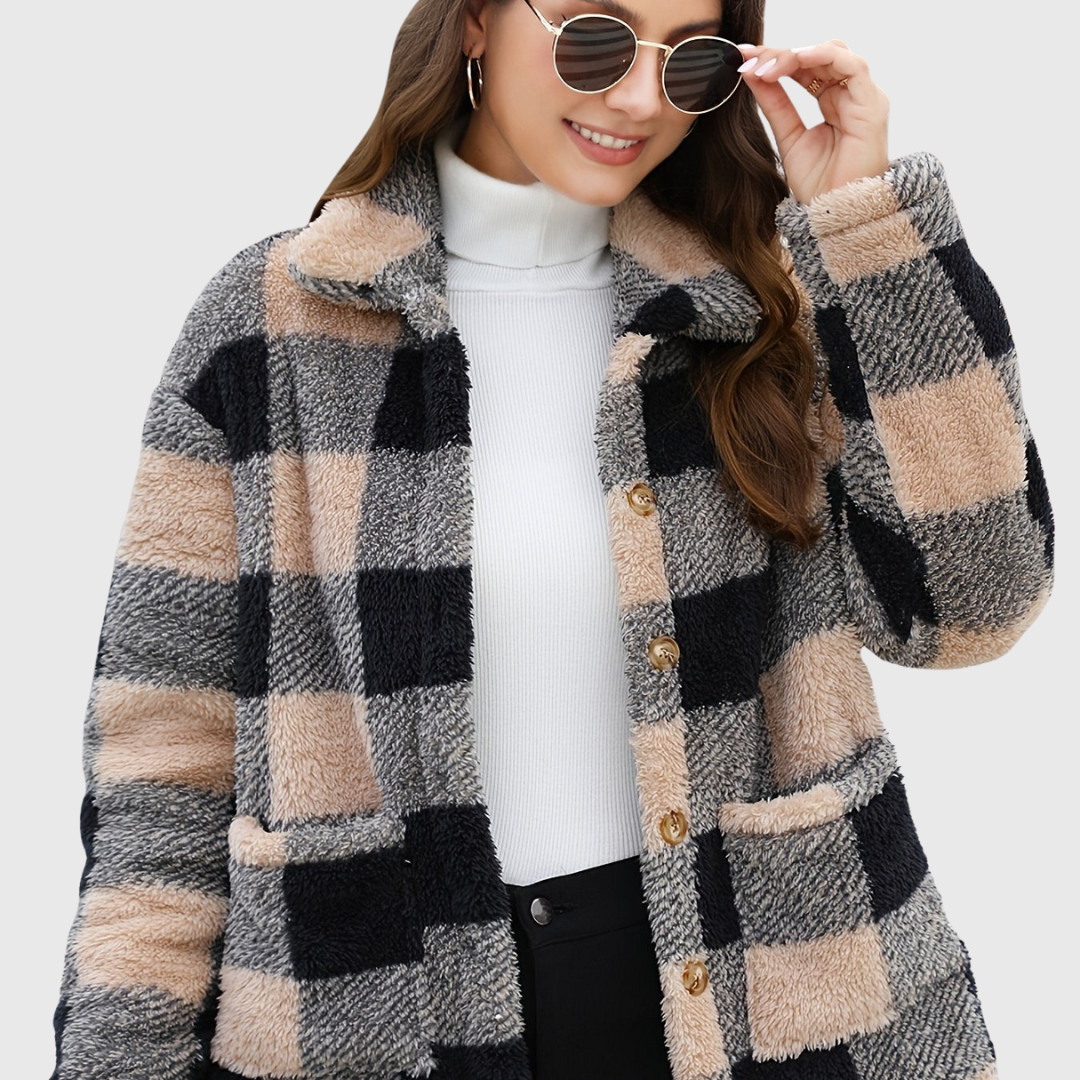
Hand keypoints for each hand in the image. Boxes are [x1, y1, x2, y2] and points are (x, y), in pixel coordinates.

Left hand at [735, 40, 889, 204]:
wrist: (834, 215)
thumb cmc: (819, 186)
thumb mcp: (788, 137)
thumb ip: (775, 103)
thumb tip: (753, 73)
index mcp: (833, 102)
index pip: (807, 67)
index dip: (776, 59)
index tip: (744, 61)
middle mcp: (851, 96)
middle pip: (818, 56)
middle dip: (782, 53)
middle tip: (750, 60)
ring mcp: (863, 99)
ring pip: (834, 55)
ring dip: (797, 55)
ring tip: (767, 65)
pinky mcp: (872, 106)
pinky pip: (853, 67)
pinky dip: (823, 57)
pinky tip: (797, 60)